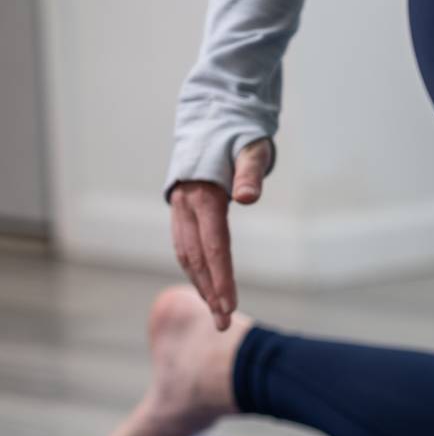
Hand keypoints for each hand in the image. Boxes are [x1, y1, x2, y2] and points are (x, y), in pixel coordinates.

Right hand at [167, 138, 271, 331]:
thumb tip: (247, 198)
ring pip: (186, 253)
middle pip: (195, 257)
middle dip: (209, 291)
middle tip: (224, 323)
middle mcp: (185, 203)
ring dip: (200, 284)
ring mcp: (180, 205)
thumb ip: (250, 172)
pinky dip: (195, 267)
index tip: (230, 305)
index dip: (221, 277)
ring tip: (216, 313)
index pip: (213, 245)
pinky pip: (186, 244)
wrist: (213, 112)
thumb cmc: (239, 131)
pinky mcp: (182, 206)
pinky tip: (207, 286)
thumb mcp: (252, 148)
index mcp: (202, 194)